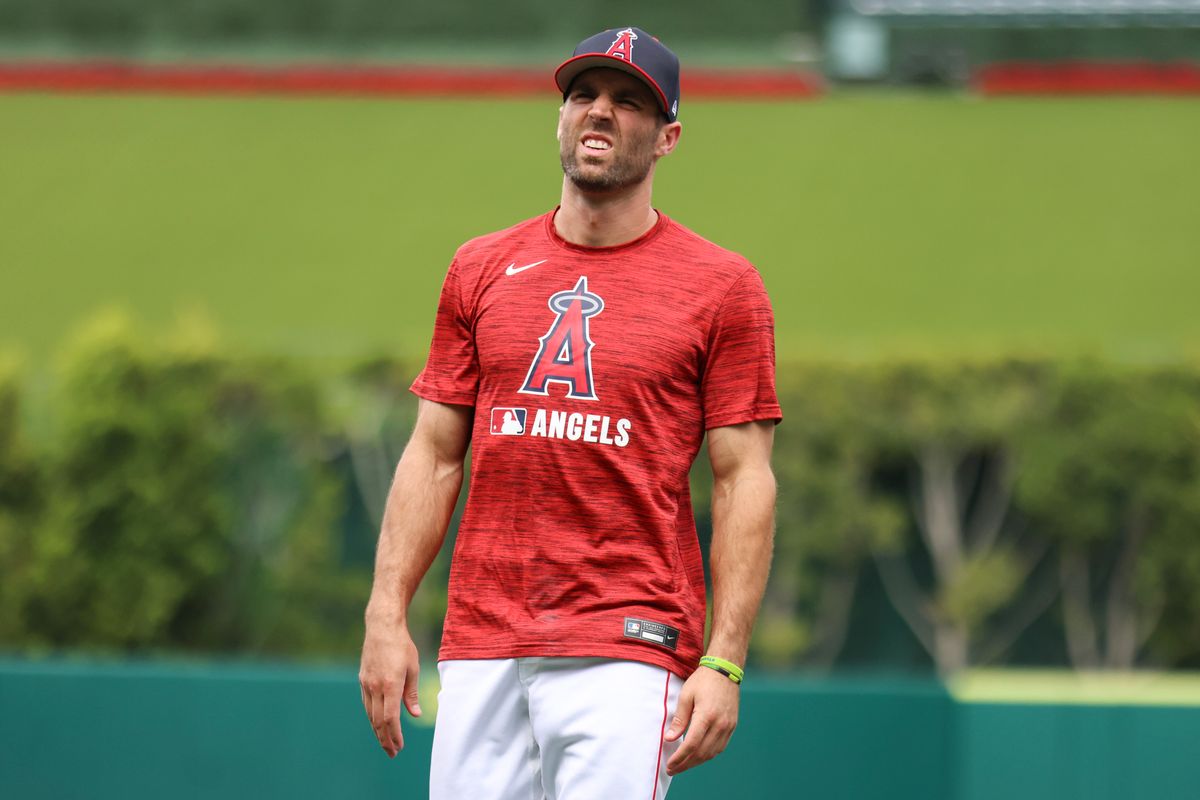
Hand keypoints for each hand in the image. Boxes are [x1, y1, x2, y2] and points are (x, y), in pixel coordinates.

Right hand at [359, 622, 421, 757]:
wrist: (382, 627)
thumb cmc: (402, 646)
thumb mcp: (413, 668)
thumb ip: (412, 694)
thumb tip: (415, 715)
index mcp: (390, 684)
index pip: (390, 718)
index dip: (394, 735)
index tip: (400, 747)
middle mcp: (375, 687)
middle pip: (378, 721)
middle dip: (385, 739)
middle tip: (393, 753)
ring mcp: (366, 684)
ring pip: (370, 715)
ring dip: (377, 731)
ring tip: (386, 743)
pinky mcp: (363, 680)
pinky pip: (366, 704)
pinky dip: (372, 718)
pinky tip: (377, 724)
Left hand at [663, 664, 739, 775]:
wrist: (725, 670)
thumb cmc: (702, 681)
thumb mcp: (686, 696)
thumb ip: (679, 719)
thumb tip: (670, 739)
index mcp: (706, 716)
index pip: (692, 744)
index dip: (680, 758)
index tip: (669, 764)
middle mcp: (720, 724)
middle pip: (702, 753)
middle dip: (685, 764)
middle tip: (672, 769)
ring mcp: (728, 726)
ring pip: (712, 753)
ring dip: (696, 762)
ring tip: (682, 765)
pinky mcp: (732, 726)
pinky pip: (720, 747)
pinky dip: (707, 754)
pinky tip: (697, 756)